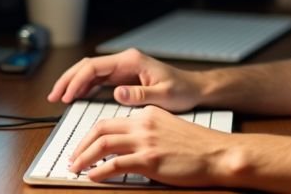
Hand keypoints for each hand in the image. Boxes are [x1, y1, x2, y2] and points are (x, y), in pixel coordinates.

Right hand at [47, 48, 202, 111]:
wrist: (194, 89)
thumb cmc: (182, 91)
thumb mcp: (163, 95)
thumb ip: (139, 95)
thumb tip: (117, 92)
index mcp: (131, 61)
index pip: (95, 66)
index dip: (77, 81)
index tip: (67, 96)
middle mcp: (124, 61)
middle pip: (87, 66)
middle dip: (68, 79)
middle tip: (53, 96)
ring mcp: (123, 68)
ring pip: (90, 71)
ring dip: (73, 82)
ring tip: (58, 97)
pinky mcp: (123, 77)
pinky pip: (98, 80)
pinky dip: (84, 87)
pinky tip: (75, 97)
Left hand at [68, 105, 234, 186]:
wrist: (217, 153)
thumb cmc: (198, 146)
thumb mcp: (169, 129)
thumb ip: (148, 132)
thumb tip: (128, 148)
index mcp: (148, 113)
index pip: (111, 120)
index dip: (92, 134)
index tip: (84, 145)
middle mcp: (144, 123)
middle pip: (100, 128)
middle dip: (81, 144)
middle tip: (73, 158)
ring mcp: (146, 141)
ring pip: (103, 145)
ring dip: (84, 157)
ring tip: (75, 169)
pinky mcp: (149, 160)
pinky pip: (115, 165)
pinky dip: (99, 171)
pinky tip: (92, 177)